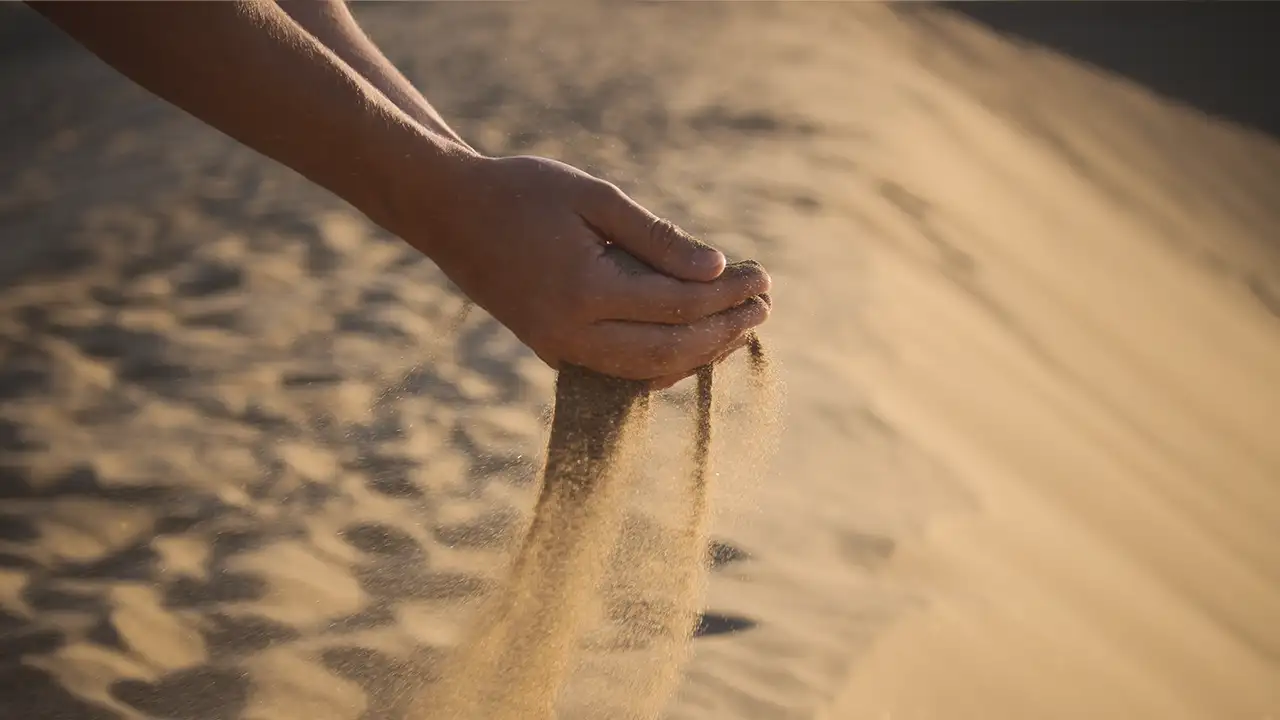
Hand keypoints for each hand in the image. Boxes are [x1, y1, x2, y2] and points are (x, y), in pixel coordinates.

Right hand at [398, 153, 770, 384]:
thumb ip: (655, 236)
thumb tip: (715, 269)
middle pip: (669, 351)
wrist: (449, 213)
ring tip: (739, 329)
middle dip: (723, 332)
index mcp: (584, 290)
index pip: (677, 304)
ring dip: (699, 355)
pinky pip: (620, 373)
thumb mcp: (593, 196)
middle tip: (765, 309)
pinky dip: (663, 365)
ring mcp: (559, 350)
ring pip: (646, 372)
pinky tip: (693, 344)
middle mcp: (571, 334)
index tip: (763, 278)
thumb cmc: (522, 191)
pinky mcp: (552, 353)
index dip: (727, 295)